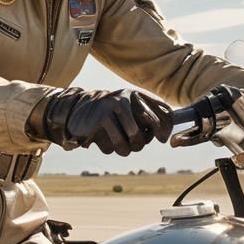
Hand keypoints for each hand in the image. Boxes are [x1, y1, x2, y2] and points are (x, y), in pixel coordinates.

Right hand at [32, 88, 173, 155]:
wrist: (76, 112)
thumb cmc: (109, 117)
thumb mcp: (129, 114)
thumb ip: (148, 121)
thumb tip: (165, 138)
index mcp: (138, 95)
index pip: (164, 112)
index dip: (166, 130)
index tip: (161, 139)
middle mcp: (128, 97)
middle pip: (150, 128)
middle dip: (142, 142)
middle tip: (134, 145)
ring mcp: (114, 106)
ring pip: (133, 139)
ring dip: (126, 149)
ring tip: (119, 147)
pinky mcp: (102, 117)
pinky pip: (114, 143)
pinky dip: (109, 147)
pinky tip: (101, 140)